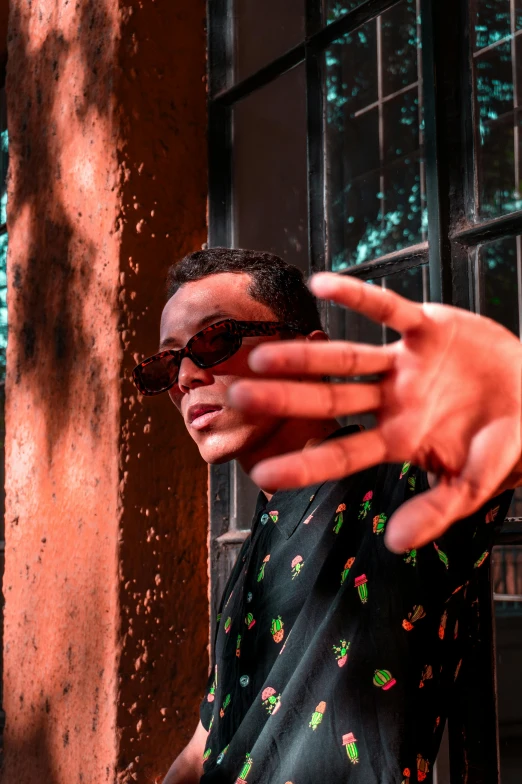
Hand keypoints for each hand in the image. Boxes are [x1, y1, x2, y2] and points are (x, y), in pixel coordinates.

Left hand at [228, 272, 521, 551]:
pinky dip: (358, 297)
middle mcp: (390, 399)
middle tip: (238, 398)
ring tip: (263, 355)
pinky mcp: (424, 328)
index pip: (342, 453)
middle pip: (329, 400)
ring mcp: (403, 363)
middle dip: (286, 399)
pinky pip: (388, 309)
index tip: (261, 475)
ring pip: (345, 358)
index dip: (304, 464)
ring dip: (306, 356)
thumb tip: (395, 545)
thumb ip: (436, 510)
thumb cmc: (502, 442)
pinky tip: (322, 284)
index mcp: (398, 439)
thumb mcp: (474, 483)